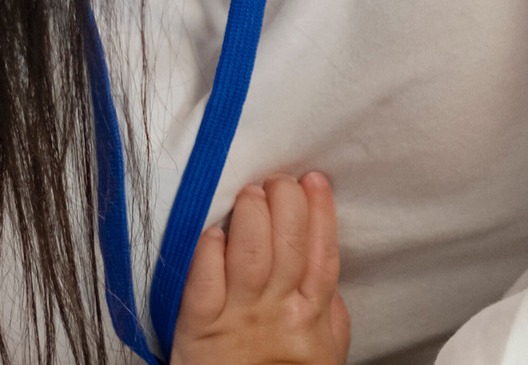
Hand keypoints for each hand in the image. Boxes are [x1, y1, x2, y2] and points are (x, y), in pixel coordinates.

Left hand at [171, 172, 350, 364]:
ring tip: (250, 193)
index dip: (320, 212)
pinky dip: (209, 251)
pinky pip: (204, 282)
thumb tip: (325, 275)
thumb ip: (329, 312)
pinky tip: (213, 231)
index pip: (322, 252)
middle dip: (286, 201)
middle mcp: (278, 310)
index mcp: (311, 314)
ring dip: (251, 214)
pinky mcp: (199, 327)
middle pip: (289, 243)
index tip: (315, 180)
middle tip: (279, 181)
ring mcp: (238, 317)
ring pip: (250, 252)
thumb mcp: (323, 351)